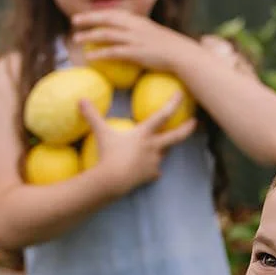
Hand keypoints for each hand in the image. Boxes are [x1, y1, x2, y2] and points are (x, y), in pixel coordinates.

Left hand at [72, 9, 191, 73]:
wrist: (181, 54)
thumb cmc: (168, 48)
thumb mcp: (152, 34)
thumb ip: (138, 33)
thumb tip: (128, 38)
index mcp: (137, 20)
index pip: (113, 13)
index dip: (97, 13)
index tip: (85, 15)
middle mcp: (134, 26)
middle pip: (106, 19)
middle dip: (88, 19)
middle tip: (74, 21)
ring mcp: (134, 39)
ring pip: (106, 34)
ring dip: (89, 35)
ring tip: (76, 39)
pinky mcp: (135, 52)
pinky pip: (113, 52)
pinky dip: (100, 53)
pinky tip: (89, 56)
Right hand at [79, 97, 195, 195]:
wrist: (112, 180)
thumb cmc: (108, 154)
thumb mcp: (101, 133)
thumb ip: (92, 116)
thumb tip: (80, 100)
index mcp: (144, 134)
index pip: (162, 115)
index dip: (173, 103)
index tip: (181, 95)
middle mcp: (153, 147)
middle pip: (175, 137)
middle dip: (186, 129)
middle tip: (195, 123)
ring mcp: (153, 162)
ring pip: (164, 153)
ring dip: (163, 149)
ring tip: (160, 147)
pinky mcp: (150, 175)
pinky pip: (154, 171)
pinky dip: (152, 170)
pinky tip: (150, 171)